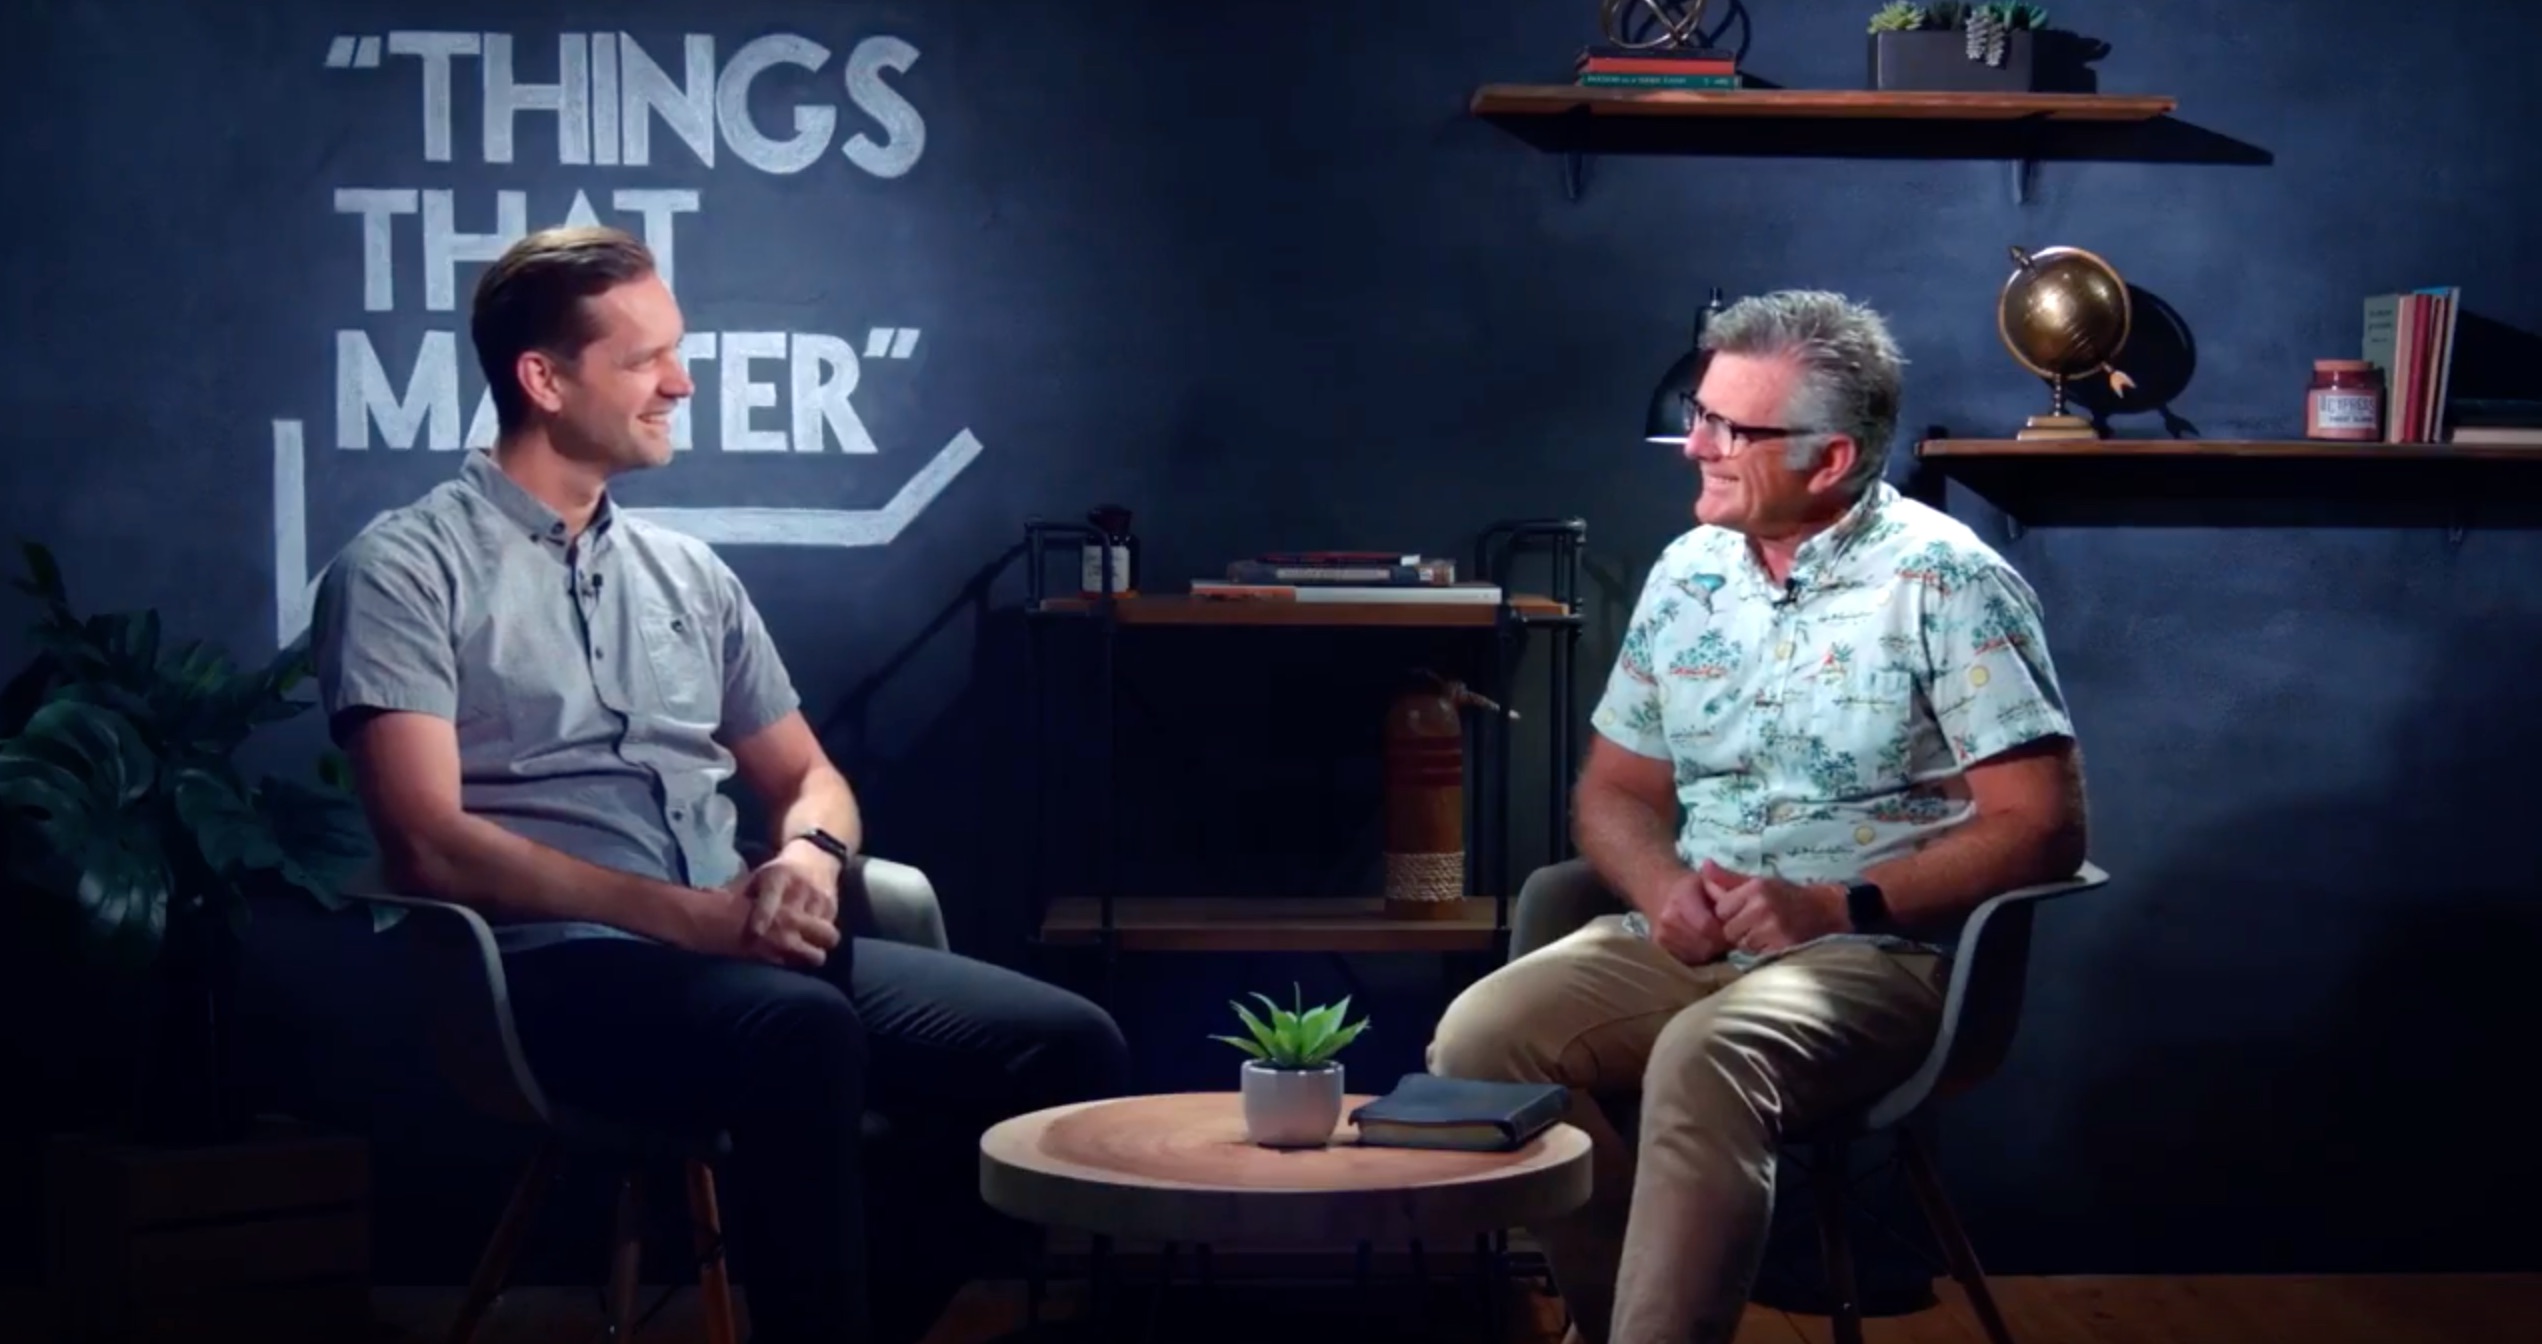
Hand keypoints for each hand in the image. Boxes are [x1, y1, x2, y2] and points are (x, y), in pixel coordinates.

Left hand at [716, 847, 843, 967]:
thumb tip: (711, 909)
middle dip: (788, 941)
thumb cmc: (779, 872)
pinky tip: (808, 949)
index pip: (771, 898)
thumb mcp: (760, 877)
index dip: (763, 916)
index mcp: (778, 877)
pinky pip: (827, 931)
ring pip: (818, 931)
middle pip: (797, 920)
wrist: (816, 856)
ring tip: (796, 959)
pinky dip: (818, 943)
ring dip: (807, 948)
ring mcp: (820, 898)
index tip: (755, 933)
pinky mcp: (834, 908)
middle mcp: (801, 887)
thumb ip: (741, 895)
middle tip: (778, 956)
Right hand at [1650, 869, 1729, 965]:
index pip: (1707, 926)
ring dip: (1710, 952)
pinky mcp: (1659, 948)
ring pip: (1696, 956)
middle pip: (1704, 945)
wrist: (1659, 891)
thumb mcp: (1708, 881)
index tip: (1733, 929)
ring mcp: (1661, 936)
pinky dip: (1698, 956)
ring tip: (1715, 940)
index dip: (1724, 931)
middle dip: (1720, 944)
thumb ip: (1724, 890)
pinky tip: (1702, 945)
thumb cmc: (1690, 887)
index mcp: (1680, 900)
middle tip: (1727, 938)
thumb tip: (1744, 900)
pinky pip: (1686, 961)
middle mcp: (1667, 920)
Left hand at [1700, 859, 1847, 957]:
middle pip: (1729, 929)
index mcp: (1756, 887)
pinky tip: (1775, 943)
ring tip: (1767, 934)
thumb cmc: (1788, 897)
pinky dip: (1763, 952)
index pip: (1721, 908)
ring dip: (1751, 943)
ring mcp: (1773, 927)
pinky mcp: (1782, 946)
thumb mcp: (1759, 883)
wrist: (1827, 913)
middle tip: (1758, 925)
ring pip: (1741, 944)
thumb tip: (1704, 865)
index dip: (1731, 914)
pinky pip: (1757, 955)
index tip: (1746, 912)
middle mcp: (1763, 905)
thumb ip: (1729, 879)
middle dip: (1739, 930)